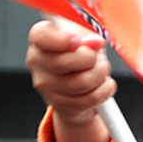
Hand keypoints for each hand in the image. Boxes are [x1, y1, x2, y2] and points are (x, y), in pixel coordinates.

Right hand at [27, 19, 115, 141]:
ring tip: (98, 73)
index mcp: (40, 41)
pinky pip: (92, 98)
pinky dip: (105, 92)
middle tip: (97, 57)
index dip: (66, 39)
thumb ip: (85, 34)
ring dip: (101, 76)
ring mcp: (47, 87)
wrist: (76, 93)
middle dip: (94, 59)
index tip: (84, 41)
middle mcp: (38, 64)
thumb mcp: (82, 39)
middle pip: (71, 60)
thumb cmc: (81, 58)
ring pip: (85, 80)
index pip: (42, 36)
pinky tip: (101, 89)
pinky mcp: (62, 107)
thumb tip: (93, 41)